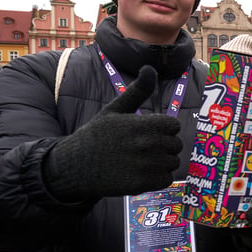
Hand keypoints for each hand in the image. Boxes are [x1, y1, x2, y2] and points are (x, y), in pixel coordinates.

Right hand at [44, 65, 181, 199]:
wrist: (76, 165)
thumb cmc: (97, 135)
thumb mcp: (115, 109)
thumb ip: (138, 90)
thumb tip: (150, 67)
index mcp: (143, 124)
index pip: (174, 125)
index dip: (163, 129)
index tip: (148, 132)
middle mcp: (147, 144)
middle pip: (176, 144)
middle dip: (164, 146)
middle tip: (143, 148)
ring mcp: (146, 165)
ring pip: (173, 163)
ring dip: (162, 163)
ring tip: (141, 161)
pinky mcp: (143, 184)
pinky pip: (166, 179)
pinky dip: (158, 178)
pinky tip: (142, 173)